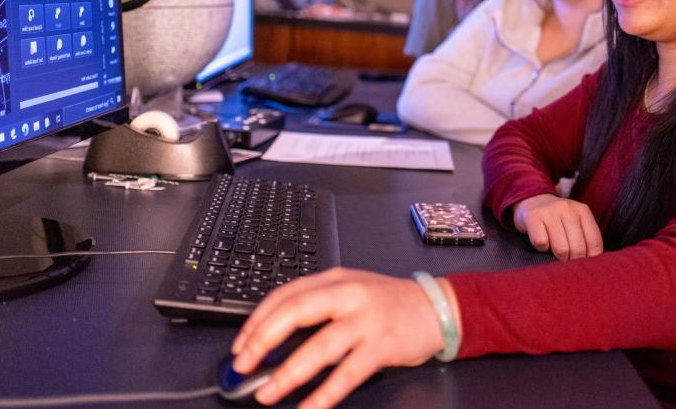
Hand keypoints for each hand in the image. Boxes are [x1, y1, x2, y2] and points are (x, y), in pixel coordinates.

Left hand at [230, 268, 451, 407]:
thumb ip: (316, 309)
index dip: (256, 321)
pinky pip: (348, 374)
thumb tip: (272, 343)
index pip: (284, 295)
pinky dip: (325, 394)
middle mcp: (348, 295)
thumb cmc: (387, 304)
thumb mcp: (349, 293)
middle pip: (296, 312)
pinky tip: (309, 408)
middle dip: (263, 341)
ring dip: (289, 373)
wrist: (435, 307)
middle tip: (243, 367)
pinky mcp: (383, 345)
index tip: (240, 346)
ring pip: (320, 346)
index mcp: (334, 280)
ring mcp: (366, 319)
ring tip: (268, 393)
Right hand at [513, 194, 603, 260]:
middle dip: (573, 260)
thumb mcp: (576, 221)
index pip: (594, 242)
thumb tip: (592, 263)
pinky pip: (541, 243)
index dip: (590, 259)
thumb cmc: (558, 219)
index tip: (583, 264)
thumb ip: (586, 237)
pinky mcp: (533, 216)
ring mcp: (550, 211)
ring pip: (561, 249)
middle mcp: (568, 209)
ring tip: (555, 252)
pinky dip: (541, 248)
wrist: (533, 200)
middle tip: (567, 260)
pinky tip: (542, 242)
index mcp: (583, 211)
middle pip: (578, 248)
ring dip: (558, 257)